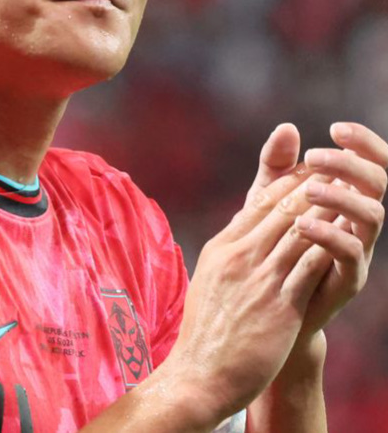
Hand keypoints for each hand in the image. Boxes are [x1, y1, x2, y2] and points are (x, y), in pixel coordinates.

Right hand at [162, 123, 384, 426]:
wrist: (200, 373)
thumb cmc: (205, 329)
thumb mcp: (209, 277)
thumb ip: (229, 251)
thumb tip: (243, 232)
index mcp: (222, 247)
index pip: (258, 204)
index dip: (286, 185)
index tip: (307, 174)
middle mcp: (239, 256)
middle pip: (280, 210)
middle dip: (310, 188)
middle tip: (334, 172)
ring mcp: (258, 279)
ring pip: (297, 231)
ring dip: (324, 209)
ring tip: (346, 194)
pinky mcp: (279, 305)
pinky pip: (308, 266)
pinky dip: (328, 245)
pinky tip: (345, 234)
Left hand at [287, 122, 387, 338]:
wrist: (264, 302)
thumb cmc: (269, 242)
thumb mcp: (267, 198)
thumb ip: (276, 165)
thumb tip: (287, 127)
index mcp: (345, 195)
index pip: (370, 162)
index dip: (363, 143)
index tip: (336, 129)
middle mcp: (358, 219)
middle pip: (377, 182)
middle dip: (350, 164)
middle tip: (314, 156)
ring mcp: (358, 248)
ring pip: (373, 216)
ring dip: (342, 197)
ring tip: (309, 189)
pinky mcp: (347, 279)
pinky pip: (352, 254)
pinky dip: (330, 236)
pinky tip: (302, 224)